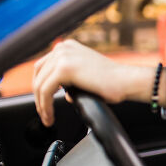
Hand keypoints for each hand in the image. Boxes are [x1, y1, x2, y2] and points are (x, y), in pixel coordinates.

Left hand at [32, 40, 157, 126]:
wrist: (127, 81)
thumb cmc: (114, 82)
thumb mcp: (86, 75)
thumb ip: (72, 81)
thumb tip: (64, 93)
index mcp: (68, 47)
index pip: (43, 67)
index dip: (40, 87)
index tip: (44, 103)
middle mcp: (63, 48)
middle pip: (38, 75)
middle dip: (39, 97)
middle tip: (44, 114)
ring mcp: (62, 56)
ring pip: (39, 85)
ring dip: (41, 105)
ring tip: (48, 118)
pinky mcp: (64, 68)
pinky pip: (45, 91)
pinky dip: (45, 106)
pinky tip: (50, 115)